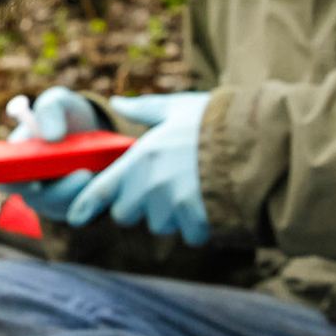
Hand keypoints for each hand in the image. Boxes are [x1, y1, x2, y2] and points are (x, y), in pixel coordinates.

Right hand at [4, 85, 101, 220]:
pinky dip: (93, 195)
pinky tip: (103, 179)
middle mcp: (29, 183)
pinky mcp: (74, 207)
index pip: (2, 178)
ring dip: (81, 191)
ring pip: (62, 205)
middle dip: (60, 191)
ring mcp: (52, 199)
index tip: (34, 182)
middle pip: (36, 199)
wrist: (96, 132)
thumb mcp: (60, 102)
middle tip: (83, 175)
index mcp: (16, 159)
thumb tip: (50, 136)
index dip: (11, 184)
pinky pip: (82, 208)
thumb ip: (50, 109)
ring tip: (95, 171)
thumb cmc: (67, 116)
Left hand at [64, 93, 212, 243]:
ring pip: (158, 224)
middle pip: (126, 213)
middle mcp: (152, 186)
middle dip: (138, 204)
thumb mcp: (178, 107)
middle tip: (159, 186)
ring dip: (169, 215)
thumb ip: (145, 109)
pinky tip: (210, 203)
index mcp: (141, 158)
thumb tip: (119, 102)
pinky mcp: (199, 222)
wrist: (260, 142)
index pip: (101, 190)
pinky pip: (189, 233)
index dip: (84, 205)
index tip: (74, 216)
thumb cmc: (217, 122)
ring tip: (191, 189)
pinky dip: (198, 225)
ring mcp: (175, 207)